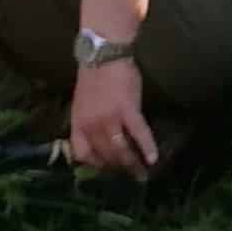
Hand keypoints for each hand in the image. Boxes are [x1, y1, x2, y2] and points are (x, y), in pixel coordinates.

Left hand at [67, 61, 157, 178]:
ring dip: (132, 163)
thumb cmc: (92, 76)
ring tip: (142, 172)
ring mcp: (110, 118)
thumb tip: (99, 139)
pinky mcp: (128, 110)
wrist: (102, 54)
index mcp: (78, 121)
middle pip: (105, 156)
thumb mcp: (82, 102)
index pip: (82, 153)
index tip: (106, 168)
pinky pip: (139, 134)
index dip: (95, 164)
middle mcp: (92, 124)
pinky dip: (147, 147)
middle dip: (118, 168)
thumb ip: (88, 121)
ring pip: (121, 150)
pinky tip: (153, 158)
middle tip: (130, 175)